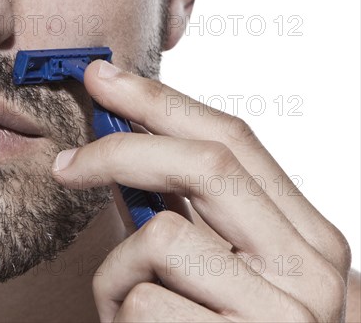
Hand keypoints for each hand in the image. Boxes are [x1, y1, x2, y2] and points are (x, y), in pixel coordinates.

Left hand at [51, 60, 350, 321]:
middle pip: (204, 163)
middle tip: (65, 162)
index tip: (104, 78)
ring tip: (128, 309)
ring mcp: (280, 317)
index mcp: (308, 239)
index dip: (161, 101)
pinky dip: (118, 316)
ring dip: (117, 272)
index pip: (234, 140)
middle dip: (120, 148)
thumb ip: (185, 211)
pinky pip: (140, 302)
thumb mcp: (215, 269)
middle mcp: (312, 272)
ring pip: (161, 236)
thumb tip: (121, 142)